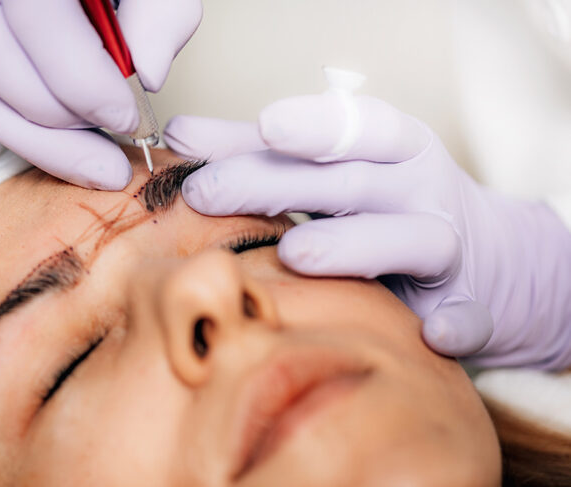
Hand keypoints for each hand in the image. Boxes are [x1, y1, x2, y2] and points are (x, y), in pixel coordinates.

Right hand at [0, 0, 201, 188]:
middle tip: (108, 153)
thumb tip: (150, 76)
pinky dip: (11, 124)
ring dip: (30, 134)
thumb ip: (160, 15)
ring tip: (88, 159)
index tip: (125, 119)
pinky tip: (57, 143)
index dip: (81, 79)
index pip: (35, 13)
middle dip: (54, 118)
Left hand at [164, 95, 570, 368]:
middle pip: (353, 181)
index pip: (357, 126)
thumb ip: (254, 152)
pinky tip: (434, 334)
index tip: (265, 125)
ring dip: (356, 245)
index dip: (315, 125)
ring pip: (412, 239)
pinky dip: (458, 323)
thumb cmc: (382, 202)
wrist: (481, 256)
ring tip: (295, 255)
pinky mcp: (466, 304)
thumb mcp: (329, 168)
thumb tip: (179, 136)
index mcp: (392, 149)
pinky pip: (470, 315)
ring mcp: (447, 247)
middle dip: (281, 185)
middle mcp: (419, 190)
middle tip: (209, 192)